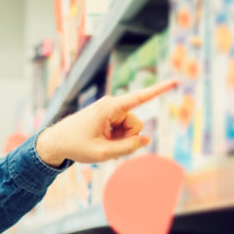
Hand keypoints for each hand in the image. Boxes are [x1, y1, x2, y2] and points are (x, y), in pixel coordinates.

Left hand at [35, 79, 177, 165]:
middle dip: (127, 138)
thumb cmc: (75, 145)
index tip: (176, 81)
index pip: (140, 98)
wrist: (56, 142)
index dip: (159, 90)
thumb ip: (127, 147)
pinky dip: (115, 140)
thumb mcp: (102, 153)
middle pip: (136, 125)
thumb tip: (145, 139)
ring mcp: (110, 111)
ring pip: (131, 130)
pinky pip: (123, 131)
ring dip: (120, 140)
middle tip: (105, 145)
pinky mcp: (108, 117)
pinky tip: (100, 141)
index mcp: (110, 108)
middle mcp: (112, 106)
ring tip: (100, 143)